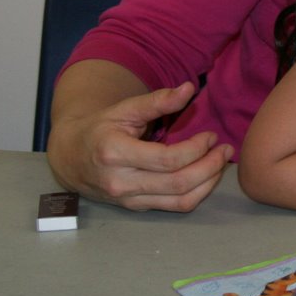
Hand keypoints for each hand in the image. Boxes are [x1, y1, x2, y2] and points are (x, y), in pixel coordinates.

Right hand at [47, 81, 232, 211]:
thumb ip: (157, 100)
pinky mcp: (135, 208)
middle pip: (178, 183)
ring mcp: (127, 199)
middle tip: (225, 150)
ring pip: (180, 201)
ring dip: (208, 183)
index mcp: (115, 154)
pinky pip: (174, 207)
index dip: (197, 148)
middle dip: (210, 166)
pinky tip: (206, 176)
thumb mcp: (124, 109)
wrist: (70, 157)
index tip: (210, 135)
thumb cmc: (100, 128)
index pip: (168, 159)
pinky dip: (197, 194)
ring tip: (221, 163)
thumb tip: (189, 88)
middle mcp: (120, 182)